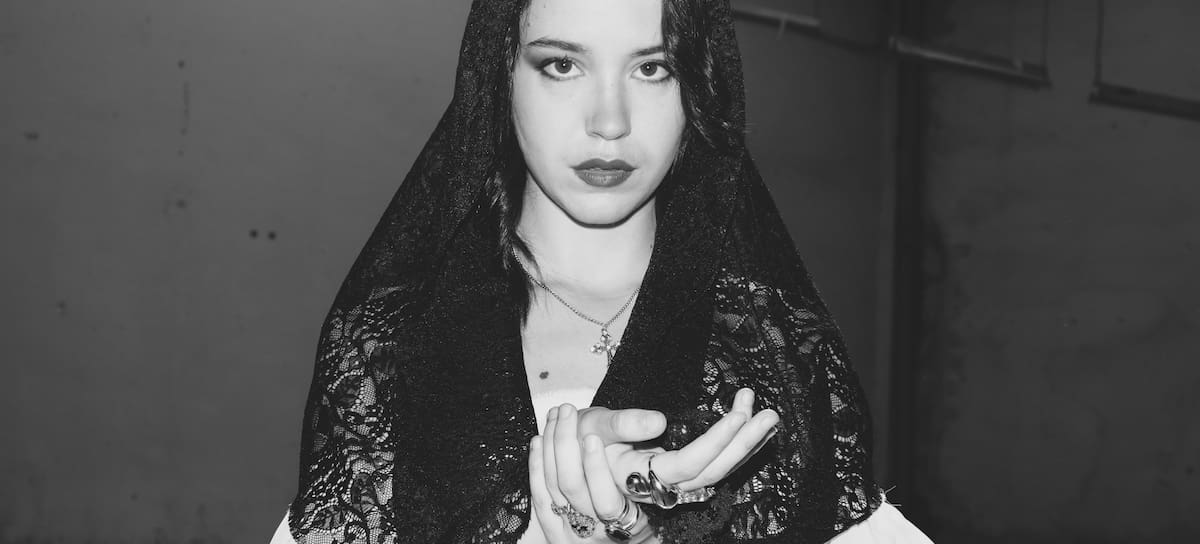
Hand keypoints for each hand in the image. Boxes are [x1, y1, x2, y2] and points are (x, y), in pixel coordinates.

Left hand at [529, 405, 655, 542]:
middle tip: (568, 411)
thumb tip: (657, 421)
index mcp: (632, 523)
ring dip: (552, 445)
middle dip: (565, 443)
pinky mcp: (554, 530)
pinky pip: (540, 496)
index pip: (608, 503)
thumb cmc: (639, 483)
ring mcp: (576, 532)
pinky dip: (537, 465)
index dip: (596, 470)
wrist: (623, 519)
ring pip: (555, 487)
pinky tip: (539, 440)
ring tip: (557, 416)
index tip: (591, 438)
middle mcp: (601, 532)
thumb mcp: (651, 462)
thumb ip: (645, 442)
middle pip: (573, 487)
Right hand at [579, 388, 778, 503]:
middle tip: (769, 413)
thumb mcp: (594, 425)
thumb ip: (623, 423)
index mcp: (641, 474)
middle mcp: (661, 484)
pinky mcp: (680, 473)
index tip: (739, 414)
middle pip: (712, 471)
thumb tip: (659, 421)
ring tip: (768, 416)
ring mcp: (673, 481)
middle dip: (743, 442)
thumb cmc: (581, 437)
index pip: (688, 463)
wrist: (574, 454)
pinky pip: (714, 466)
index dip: (716, 442)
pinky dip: (736, 447)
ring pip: (717, 471)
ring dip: (745, 443)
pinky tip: (753, 430)